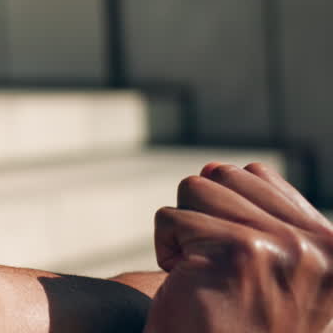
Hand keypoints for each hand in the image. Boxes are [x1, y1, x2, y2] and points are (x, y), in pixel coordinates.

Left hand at [144, 162, 332, 332]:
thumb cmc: (235, 325)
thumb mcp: (272, 269)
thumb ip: (260, 214)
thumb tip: (215, 167)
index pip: (257, 175)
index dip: (225, 212)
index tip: (237, 261)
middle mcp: (318, 246)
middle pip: (222, 176)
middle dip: (202, 218)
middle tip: (216, 270)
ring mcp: (281, 247)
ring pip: (195, 189)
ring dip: (184, 234)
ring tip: (203, 278)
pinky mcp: (235, 251)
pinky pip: (171, 218)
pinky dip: (165, 250)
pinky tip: (187, 287)